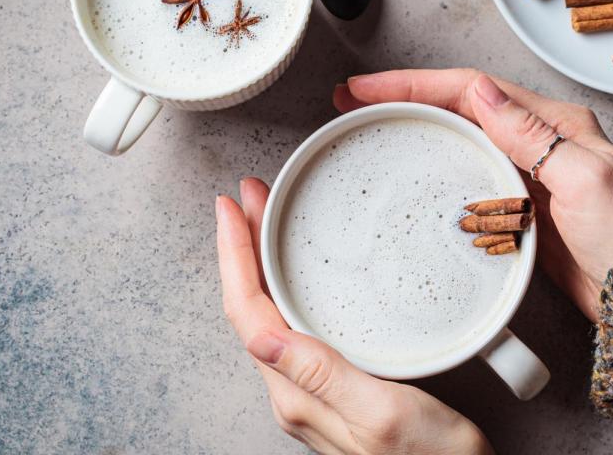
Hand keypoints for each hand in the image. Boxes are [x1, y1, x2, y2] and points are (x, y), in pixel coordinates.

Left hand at [216, 178, 493, 454]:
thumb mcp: (384, 414)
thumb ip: (323, 376)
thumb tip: (262, 336)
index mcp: (299, 395)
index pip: (248, 314)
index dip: (233, 257)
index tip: (229, 209)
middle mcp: (297, 395)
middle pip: (252, 309)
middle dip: (243, 248)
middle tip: (248, 198)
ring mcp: (315, 394)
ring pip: (271, 317)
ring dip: (262, 265)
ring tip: (264, 222)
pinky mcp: (338, 391)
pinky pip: (297, 330)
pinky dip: (289, 288)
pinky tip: (301, 275)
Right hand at [334, 69, 612, 321]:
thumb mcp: (583, 176)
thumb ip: (531, 134)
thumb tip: (481, 91)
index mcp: (554, 124)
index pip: (471, 89)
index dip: (414, 84)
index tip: (368, 89)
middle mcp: (538, 142)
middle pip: (458, 107)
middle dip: (404, 99)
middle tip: (354, 102)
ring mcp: (526, 175)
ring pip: (458, 139)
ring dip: (415, 129)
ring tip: (371, 128)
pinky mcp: (518, 209)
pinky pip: (467, 178)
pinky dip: (434, 169)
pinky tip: (413, 175)